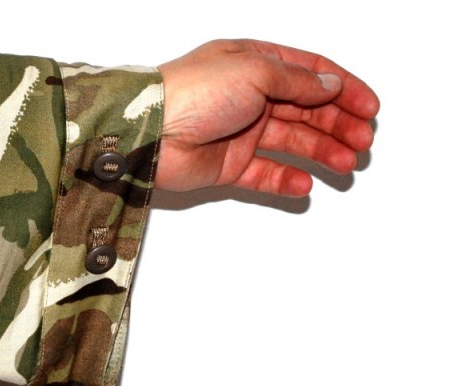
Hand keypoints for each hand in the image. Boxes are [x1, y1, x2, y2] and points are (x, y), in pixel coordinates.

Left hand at [155, 39, 379, 195]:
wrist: (152, 132)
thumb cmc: (196, 90)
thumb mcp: (255, 71)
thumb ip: (296, 82)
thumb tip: (329, 87)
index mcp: (255, 63)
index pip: (310, 74)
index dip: (344, 89)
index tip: (370, 108)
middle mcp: (250, 95)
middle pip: (306, 109)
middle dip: (338, 124)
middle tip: (362, 142)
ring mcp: (240, 131)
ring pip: (291, 142)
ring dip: (321, 152)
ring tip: (346, 165)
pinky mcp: (228, 165)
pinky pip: (265, 173)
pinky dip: (286, 179)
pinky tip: (305, 184)